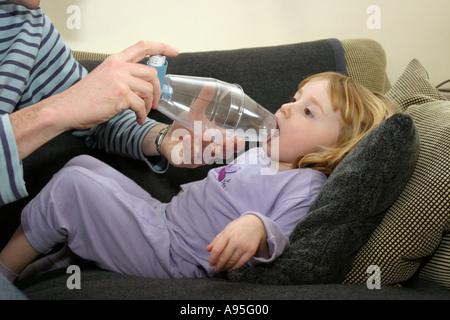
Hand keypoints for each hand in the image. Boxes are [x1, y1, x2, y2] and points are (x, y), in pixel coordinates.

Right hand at [57, 41, 178, 129]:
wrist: (67, 108)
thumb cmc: (85, 97)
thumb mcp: (104, 77)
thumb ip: (122, 76)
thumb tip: (143, 85)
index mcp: (115, 60)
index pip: (142, 46)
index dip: (161, 47)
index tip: (174, 51)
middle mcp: (119, 67)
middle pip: (152, 73)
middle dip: (157, 90)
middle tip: (154, 102)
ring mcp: (120, 80)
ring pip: (148, 90)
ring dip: (149, 105)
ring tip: (142, 113)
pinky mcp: (121, 95)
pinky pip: (141, 105)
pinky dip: (141, 115)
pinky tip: (137, 119)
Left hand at [158, 85, 244, 166]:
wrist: (167, 136)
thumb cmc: (185, 127)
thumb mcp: (195, 113)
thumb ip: (203, 101)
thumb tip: (211, 84)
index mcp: (215, 144)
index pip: (230, 148)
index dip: (237, 146)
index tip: (241, 140)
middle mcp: (208, 153)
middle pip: (220, 155)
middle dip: (224, 148)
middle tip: (226, 140)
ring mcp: (196, 159)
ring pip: (204, 157)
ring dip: (205, 147)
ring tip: (203, 136)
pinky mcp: (183, 162)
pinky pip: (187, 159)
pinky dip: (188, 149)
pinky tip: (187, 138)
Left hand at [206, 215, 267, 271]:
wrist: (255, 224)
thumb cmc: (238, 227)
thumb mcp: (226, 230)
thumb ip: (216, 240)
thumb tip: (208, 249)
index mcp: (227, 234)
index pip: (217, 249)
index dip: (212, 258)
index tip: (210, 263)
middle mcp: (235, 240)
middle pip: (224, 257)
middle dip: (218, 265)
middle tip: (216, 269)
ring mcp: (244, 246)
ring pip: (232, 261)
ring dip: (225, 267)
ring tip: (222, 269)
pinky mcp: (250, 251)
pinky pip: (241, 263)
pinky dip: (234, 267)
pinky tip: (230, 268)